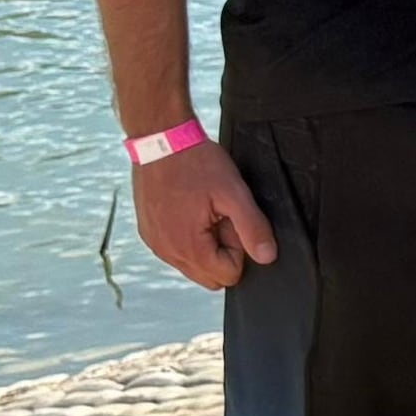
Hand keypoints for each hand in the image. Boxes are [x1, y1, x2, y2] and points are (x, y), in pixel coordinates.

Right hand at [132, 139, 276, 291]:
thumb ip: (252, 227)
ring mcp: (155, 244)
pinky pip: (176, 251)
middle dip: (222, 251)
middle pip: (210, 276)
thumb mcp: (233, 192)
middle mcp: (167, 253)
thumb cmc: (195, 162)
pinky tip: (189, 210)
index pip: (228, 275)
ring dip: (205, 245)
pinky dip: (188, 237)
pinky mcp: (149, 233)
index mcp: (188, 247)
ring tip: (203, 210)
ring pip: (193, 265)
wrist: (161, 139)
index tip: (230, 220)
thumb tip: (266, 257)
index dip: (238, 249)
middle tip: (219, 216)